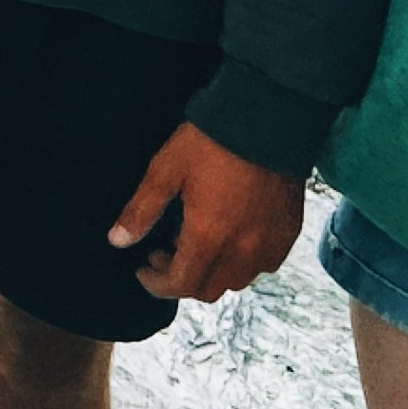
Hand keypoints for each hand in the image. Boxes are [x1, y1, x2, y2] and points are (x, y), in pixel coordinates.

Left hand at [107, 120, 304, 301]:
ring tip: (196, 238)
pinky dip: (241, 261)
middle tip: (164, 251)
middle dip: (181, 279)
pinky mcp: (288, 233)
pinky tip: (229, 235)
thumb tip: (119, 240)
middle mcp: (243, 250)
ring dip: (212, 271)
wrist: (267, 118)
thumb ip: (142, 210)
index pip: (181, 285)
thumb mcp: (166, 170)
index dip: (157, 284)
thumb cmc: (213, 141)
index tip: (144, 269)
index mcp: (209, 237)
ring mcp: (270, 244)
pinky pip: (264, 264)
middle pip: (209, 289)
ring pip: (237, 280)